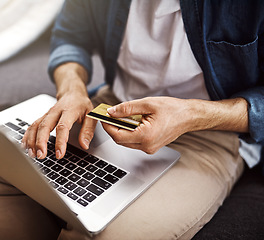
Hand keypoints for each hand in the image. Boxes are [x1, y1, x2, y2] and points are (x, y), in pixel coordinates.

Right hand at [22, 62, 96, 158]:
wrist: (72, 92)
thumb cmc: (82, 104)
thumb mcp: (91, 115)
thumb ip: (88, 130)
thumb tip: (84, 145)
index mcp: (69, 111)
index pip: (62, 127)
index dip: (60, 141)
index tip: (59, 154)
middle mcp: (55, 112)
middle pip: (44, 126)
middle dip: (40, 142)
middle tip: (41, 156)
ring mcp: (47, 114)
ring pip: (36, 126)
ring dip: (32, 141)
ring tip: (32, 154)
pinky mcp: (43, 117)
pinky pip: (32, 126)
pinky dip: (27, 136)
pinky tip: (25, 146)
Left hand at [102, 96, 247, 153]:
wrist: (189, 117)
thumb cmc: (172, 109)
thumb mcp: (147, 104)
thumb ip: (126, 108)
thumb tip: (111, 112)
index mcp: (145, 136)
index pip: (117, 136)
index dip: (107, 126)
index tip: (103, 117)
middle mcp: (147, 146)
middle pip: (120, 140)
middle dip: (113, 127)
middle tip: (110, 115)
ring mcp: (149, 148)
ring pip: (126, 142)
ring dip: (121, 130)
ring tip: (121, 116)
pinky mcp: (151, 147)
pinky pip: (134, 141)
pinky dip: (129, 132)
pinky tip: (131, 122)